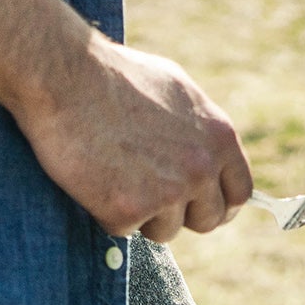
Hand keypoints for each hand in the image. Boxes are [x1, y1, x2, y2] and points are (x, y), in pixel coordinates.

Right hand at [20, 39, 251, 241]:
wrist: (64, 73)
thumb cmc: (113, 75)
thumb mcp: (175, 91)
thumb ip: (199, 131)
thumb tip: (213, 159)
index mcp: (219, 138)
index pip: (239, 193)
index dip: (220, 205)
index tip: (201, 209)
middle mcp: (201, 168)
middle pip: (208, 220)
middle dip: (181, 215)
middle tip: (150, 199)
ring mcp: (168, 192)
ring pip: (165, 230)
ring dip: (141, 215)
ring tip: (113, 175)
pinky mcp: (130, 209)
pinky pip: (124, 230)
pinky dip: (106, 212)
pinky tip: (92, 177)